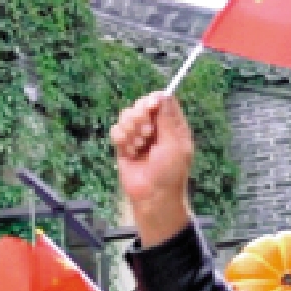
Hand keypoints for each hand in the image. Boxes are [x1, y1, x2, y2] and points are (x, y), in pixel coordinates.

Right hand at [110, 92, 195, 245]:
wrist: (152, 196)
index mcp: (172, 125)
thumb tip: (163, 94)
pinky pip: (116, 131)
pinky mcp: (123, 146)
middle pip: (141, 105)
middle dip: (140, 116)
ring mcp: (138, 136)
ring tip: (138, 146)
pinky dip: (121, 139)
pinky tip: (129, 151)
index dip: (154, 100)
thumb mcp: (174, 144)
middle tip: (145, 132)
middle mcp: (155, 127)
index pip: (162, 100)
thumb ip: (167, 118)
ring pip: (126, 116)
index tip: (150, 107)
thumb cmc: (170, 172)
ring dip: (130, 129)